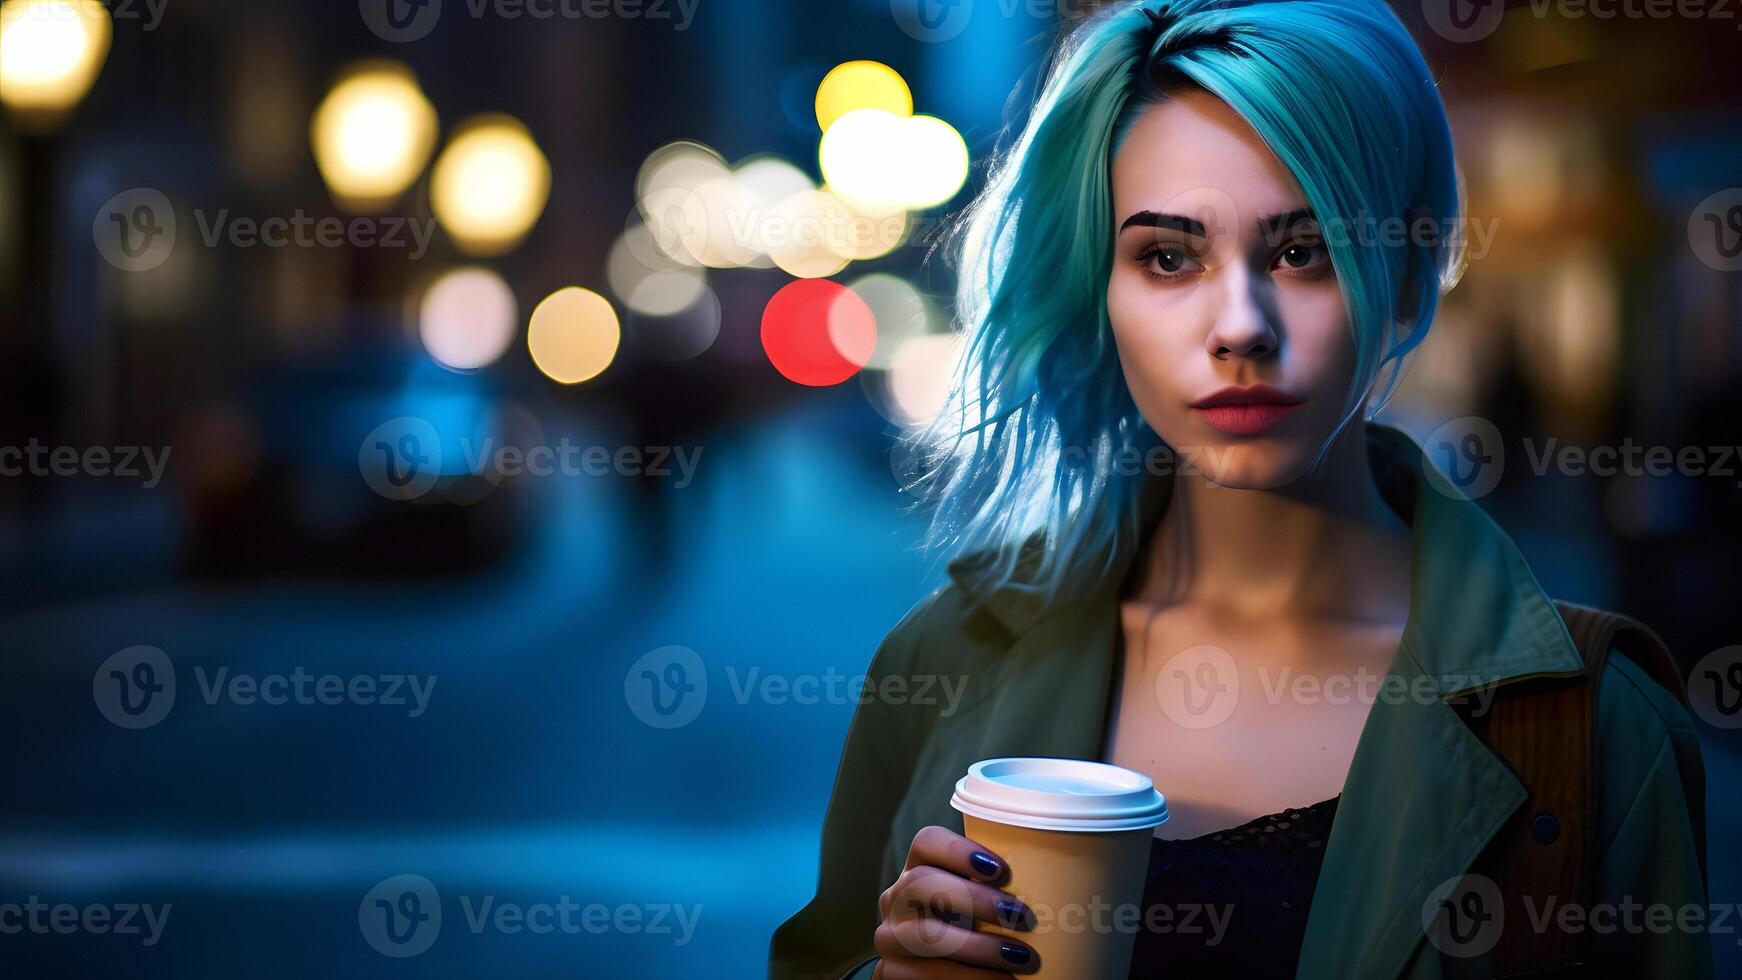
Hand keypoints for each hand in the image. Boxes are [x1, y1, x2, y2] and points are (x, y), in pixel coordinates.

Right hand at [871, 825, 1038, 977]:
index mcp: (919, 868)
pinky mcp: (890, 973)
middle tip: (1023, 918)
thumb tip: (1072, 881)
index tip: (1002, 870)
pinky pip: (919, 975)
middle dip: (976, 900)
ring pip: (924, 935)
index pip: (926, 842)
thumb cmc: (978, 932)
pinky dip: (966, 979)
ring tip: (1023, 959)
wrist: (947, 977)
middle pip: (922, 883)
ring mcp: (890, 937)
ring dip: (978, 948)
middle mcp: (897, 899)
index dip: (960, 850)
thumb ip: (1003, 891)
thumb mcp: (984, 906)